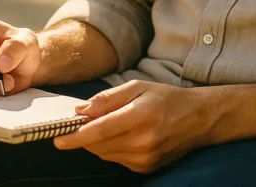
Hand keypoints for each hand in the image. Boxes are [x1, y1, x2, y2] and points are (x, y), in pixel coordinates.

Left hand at [53, 81, 215, 173]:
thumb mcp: (138, 87)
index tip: (57, 138)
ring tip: (107, 126)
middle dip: (84, 136)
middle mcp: (143, 141)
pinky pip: (117, 160)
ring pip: (105, 154)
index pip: (100, 131)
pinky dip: (112, 149)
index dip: (76, 136)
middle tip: (81, 123)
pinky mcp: (146, 168)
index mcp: (141, 116)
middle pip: (99, 145)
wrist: (198, 119)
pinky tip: (122, 136)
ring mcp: (146, 158)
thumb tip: (81, 110)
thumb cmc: (166, 98)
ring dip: (98, 142)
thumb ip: (108, 98)